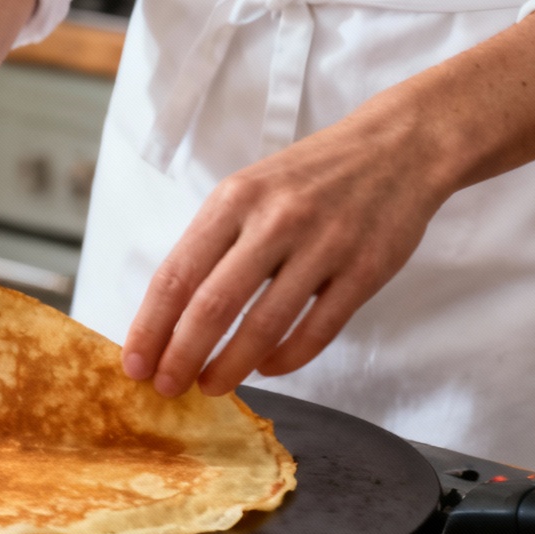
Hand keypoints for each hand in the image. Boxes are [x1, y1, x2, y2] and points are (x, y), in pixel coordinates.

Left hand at [121, 112, 451, 396]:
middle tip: (167, 387)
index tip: (134, 364)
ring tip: (211, 387)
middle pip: (212, 306)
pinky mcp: (367, 269)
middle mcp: (275, 220)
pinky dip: (286, 357)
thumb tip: (167, 315)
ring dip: (231, 366)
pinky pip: (318, 329)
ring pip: (264, 325)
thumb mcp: (247, 189)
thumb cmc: (309, 176)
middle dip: (181, 356)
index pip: (176, 275)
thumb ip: (211, 243)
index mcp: (234, 200)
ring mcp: (324, 245)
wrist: (400, 145)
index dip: (150, 327)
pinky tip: (267, 368)